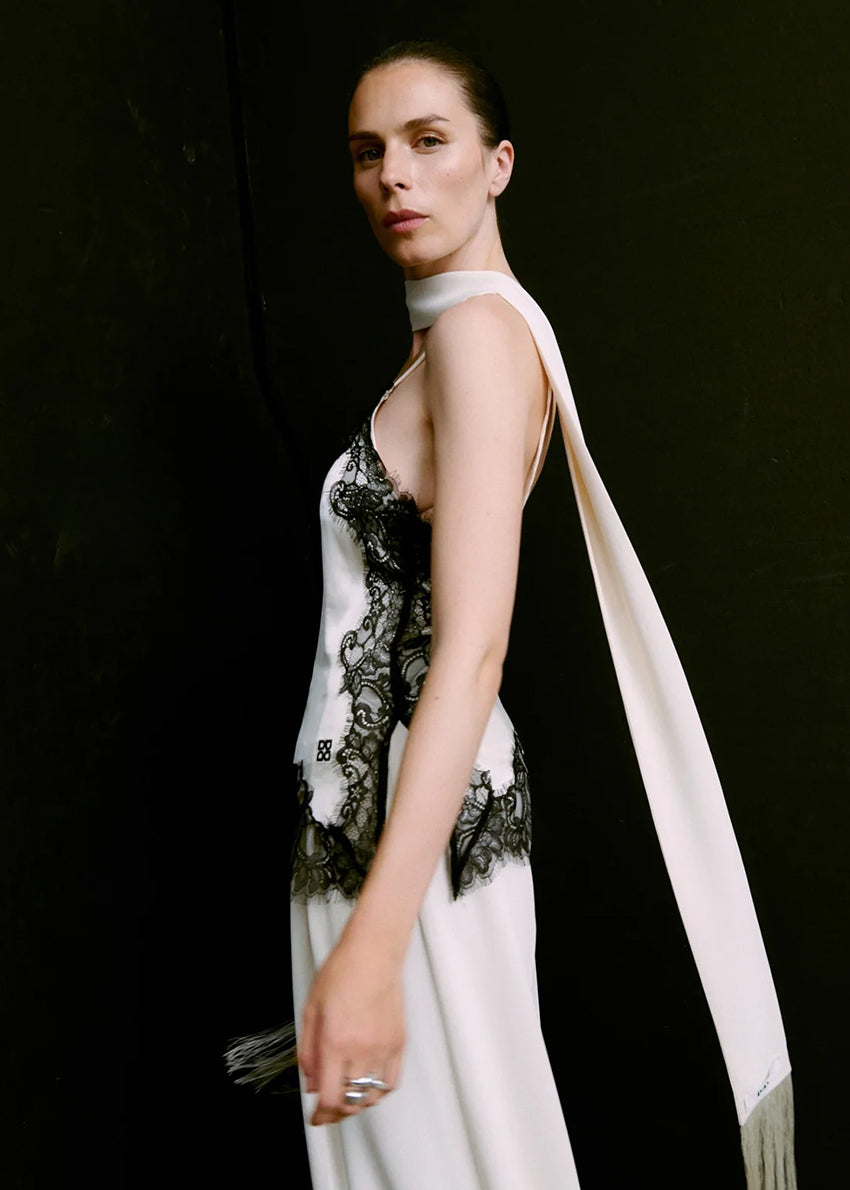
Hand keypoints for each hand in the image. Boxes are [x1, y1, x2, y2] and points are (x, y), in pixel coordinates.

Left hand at [299, 932, 404, 1125]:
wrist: (373, 953)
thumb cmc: (340, 973)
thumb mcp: (311, 1010)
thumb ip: (308, 1052)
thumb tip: (310, 1085)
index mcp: (335, 1042)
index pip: (329, 1098)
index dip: (321, 1116)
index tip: (316, 1119)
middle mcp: (361, 1049)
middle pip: (350, 1101)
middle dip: (336, 1112)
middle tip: (328, 1110)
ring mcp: (383, 1047)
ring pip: (372, 1096)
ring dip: (357, 1103)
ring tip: (347, 1096)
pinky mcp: (399, 1043)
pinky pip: (391, 1082)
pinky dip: (378, 1090)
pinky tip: (368, 1083)